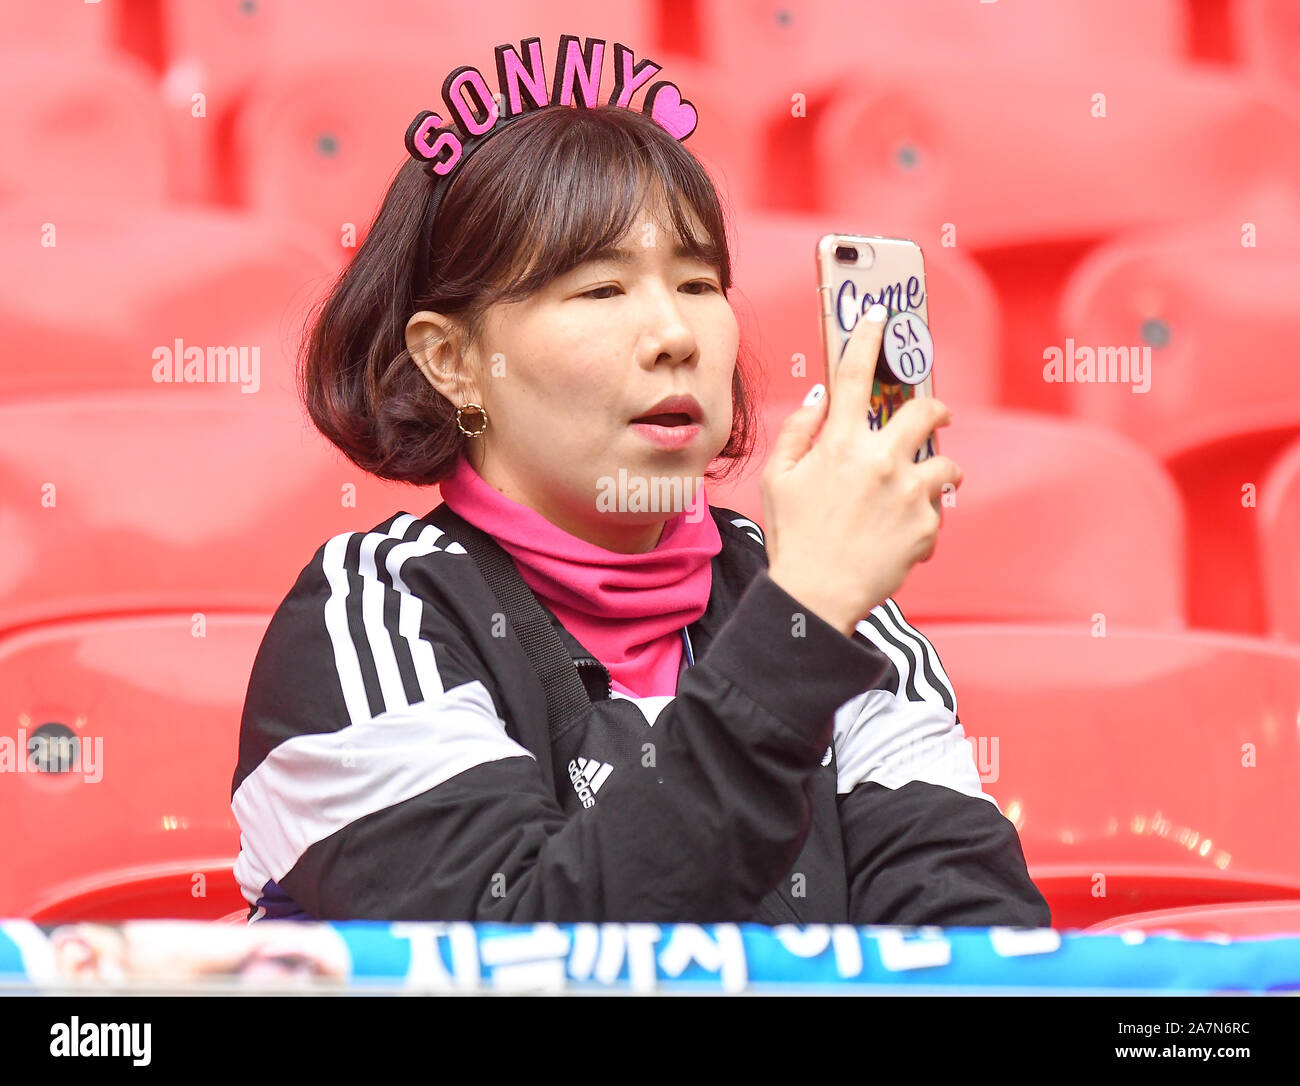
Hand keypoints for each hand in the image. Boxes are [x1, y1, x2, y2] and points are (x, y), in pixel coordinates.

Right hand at [761, 303, 961, 635]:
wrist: (816, 597)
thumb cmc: (793, 538)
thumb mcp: (779, 480)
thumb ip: (800, 432)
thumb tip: (822, 396)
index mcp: (839, 444)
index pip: (854, 374)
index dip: (867, 336)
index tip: (880, 314)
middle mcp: (879, 460)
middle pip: (925, 412)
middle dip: (934, 409)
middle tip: (934, 415)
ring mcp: (908, 493)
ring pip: (945, 464)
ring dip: (937, 470)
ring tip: (920, 488)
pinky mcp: (926, 525)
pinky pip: (935, 510)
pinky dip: (922, 519)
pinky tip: (899, 535)